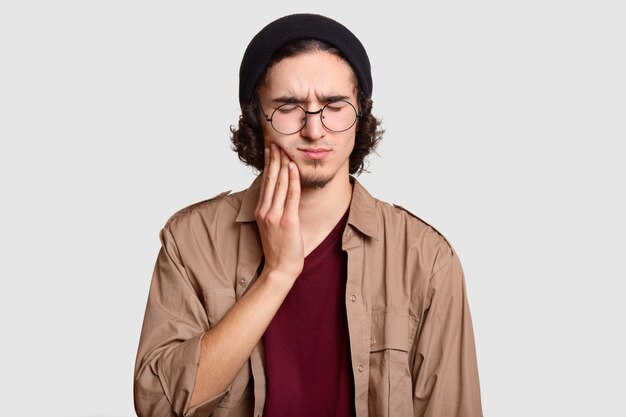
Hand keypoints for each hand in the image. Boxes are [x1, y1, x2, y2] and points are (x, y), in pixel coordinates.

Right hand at [255, 143, 303, 281]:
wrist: (279, 269)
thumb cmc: (278, 249)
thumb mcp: (271, 226)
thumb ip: (273, 210)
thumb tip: (280, 195)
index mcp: (261, 211)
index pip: (265, 182)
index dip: (268, 164)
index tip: (270, 149)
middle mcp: (265, 211)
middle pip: (270, 179)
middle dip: (274, 159)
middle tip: (276, 142)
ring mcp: (275, 216)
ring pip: (280, 184)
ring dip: (283, 164)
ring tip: (285, 149)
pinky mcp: (287, 221)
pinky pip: (291, 196)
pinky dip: (293, 179)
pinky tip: (294, 167)